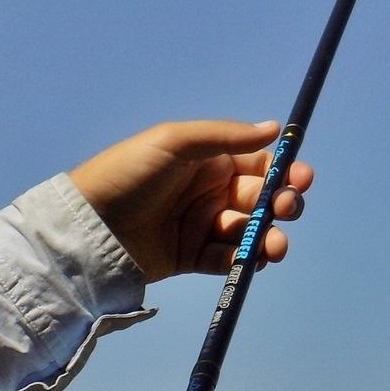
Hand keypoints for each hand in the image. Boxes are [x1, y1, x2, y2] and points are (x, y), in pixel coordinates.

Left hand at [67, 119, 313, 284]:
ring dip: (268, 237)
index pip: (257, 165)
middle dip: (281, 205)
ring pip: (248, 232)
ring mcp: (201, 225)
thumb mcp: (175, 141)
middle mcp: (209, 191)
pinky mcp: (190, 257)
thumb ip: (226, 136)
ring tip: (275, 247)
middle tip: (287, 210)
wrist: (88, 225)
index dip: (283, 172)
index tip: (301, 179)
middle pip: (259, 199)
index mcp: (208, 159)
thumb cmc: (129, 173)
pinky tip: (253, 261)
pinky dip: (244, 261)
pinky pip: (227, 259)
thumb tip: (275, 129)